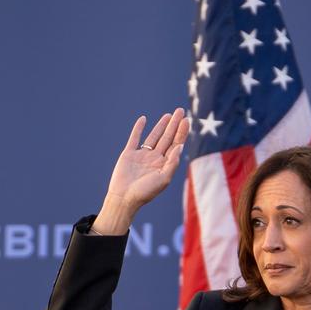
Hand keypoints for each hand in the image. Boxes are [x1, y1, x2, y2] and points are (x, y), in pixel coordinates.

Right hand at [93, 108, 190, 234]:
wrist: (124, 198)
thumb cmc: (145, 192)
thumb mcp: (163, 179)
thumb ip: (172, 163)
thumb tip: (180, 146)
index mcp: (164, 165)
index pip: (176, 145)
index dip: (181, 132)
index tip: (186, 120)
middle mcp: (155, 159)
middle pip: (167, 138)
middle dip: (174, 125)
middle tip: (180, 111)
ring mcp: (142, 155)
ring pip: (154, 136)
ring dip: (161, 125)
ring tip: (169, 115)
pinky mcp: (129, 154)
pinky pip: (135, 138)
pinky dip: (138, 129)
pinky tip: (143, 119)